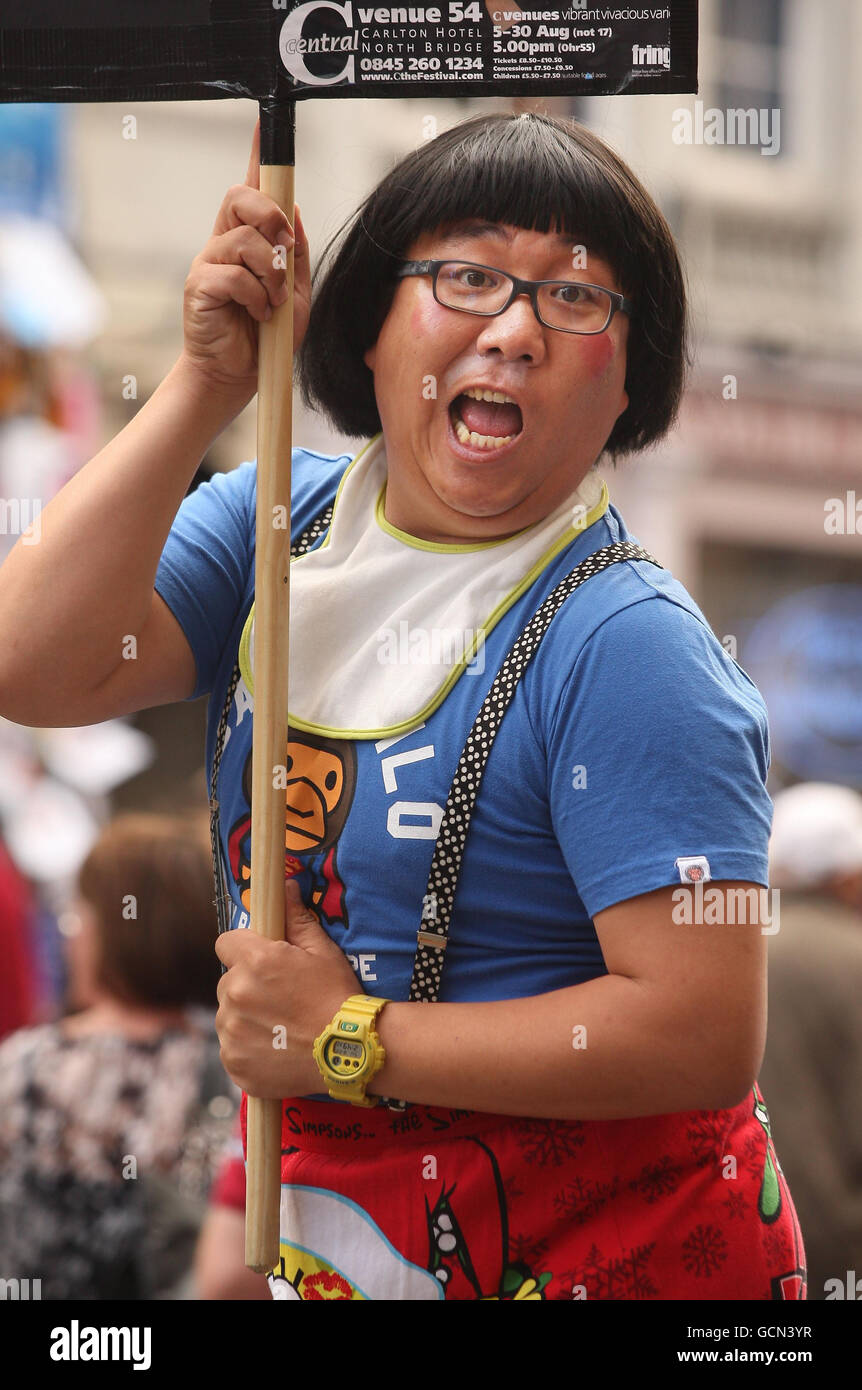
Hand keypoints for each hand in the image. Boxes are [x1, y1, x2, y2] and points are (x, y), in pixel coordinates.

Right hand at [180, 118, 311, 401]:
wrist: (240, 377)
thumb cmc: (266, 337)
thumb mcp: (296, 293)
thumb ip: (296, 254)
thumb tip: (294, 211)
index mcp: (248, 241)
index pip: (251, 190)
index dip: (257, 158)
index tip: (263, 128)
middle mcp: (224, 243)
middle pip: (241, 197)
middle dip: (271, 217)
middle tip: (285, 250)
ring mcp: (209, 263)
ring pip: (244, 241)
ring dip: (270, 274)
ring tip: (273, 302)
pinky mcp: (200, 287)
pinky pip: (234, 276)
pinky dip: (256, 297)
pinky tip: (258, 315)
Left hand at [214, 879, 359, 1098]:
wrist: (349, 1052)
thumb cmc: (338, 997)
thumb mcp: (323, 952)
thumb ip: (296, 920)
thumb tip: (284, 887)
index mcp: (255, 961)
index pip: (226, 943)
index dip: (243, 949)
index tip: (261, 961)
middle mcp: (235, 994)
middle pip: (227, 981)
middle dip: (247, 985)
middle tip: (280, 998)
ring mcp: (231, 1032)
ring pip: (228, 1016)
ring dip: (246, 1018)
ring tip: (281, 1028)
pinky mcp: (233, 1062)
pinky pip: (231, 1047)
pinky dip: (248, 1048)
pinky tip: (276, 1049)